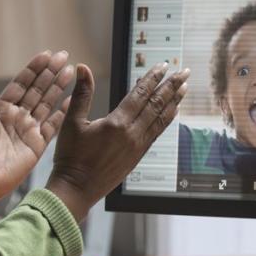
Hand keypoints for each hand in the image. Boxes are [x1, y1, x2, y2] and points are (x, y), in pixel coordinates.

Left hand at [0, 51, 74, 235]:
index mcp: (0, 109)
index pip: (20, 84)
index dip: (33, 69)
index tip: (46, 54)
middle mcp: (17, 117)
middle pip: (38, 90)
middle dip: (50, 72)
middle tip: (64, 55)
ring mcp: (28, 130)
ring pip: (47, 103)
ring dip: (59, 87)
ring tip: (71, 70)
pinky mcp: (37, 145)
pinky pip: (53, 125)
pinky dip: (63, 113)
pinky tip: (72, 99)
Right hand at [46, 63, 189, 221]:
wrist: (77, 189)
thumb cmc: (71, 158)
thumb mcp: (72, 122)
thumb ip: (82, 93)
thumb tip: (83, 68)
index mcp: (116, 123)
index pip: (140, 94)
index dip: (153, 78)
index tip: (164, 66)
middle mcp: (132, 134)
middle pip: (156, 104)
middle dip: (172, 86)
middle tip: (185, 72)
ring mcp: (137, 146)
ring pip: (161, 119)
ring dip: (174, 101)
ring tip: (184, 88)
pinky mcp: (138, 156)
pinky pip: (157, 133)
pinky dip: (166, 120)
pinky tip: (172, 112)